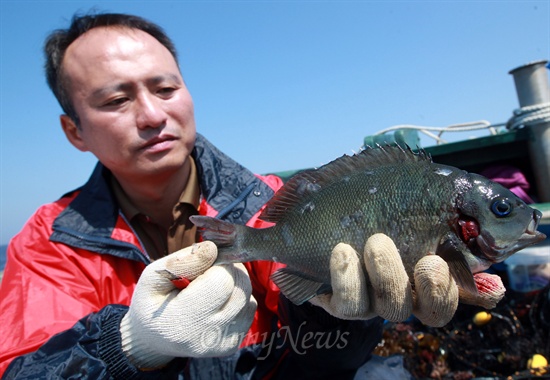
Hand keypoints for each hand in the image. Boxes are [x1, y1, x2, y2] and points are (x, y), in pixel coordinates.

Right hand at [119, 241, 256, 368]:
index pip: (222, 282)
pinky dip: (237, 299)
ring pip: (248, 298)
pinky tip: (217, 301)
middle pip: (241, 288)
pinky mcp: (232, 344)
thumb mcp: (155, 275)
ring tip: (211, 287)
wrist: (152, 338)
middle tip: (209, 271)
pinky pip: (249, 309)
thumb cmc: (152, 301)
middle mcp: (207, 336)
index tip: (204, 263)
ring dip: (234, 285)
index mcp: (183, 320)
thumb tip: (213, 249)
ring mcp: (222, 343)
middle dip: (229, 271)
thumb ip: (183, 260)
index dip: (217, 264)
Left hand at [310, 234, 504, 326]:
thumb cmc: (378, 214)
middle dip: (432, 286)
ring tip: (377, 240)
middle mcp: (405, 298)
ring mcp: (374, 302)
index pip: (450, 299)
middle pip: (430, 312)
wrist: (326, 217)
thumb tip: (495, 287)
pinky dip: (347, 277)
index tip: (442, 262)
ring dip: (389, 274)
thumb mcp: (417, 218)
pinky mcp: (342, 303)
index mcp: (427, 281)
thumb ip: (454, 239)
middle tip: (427, 257)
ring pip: (391, 308)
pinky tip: (342, 250)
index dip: (452, 290)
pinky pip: (348, 304)